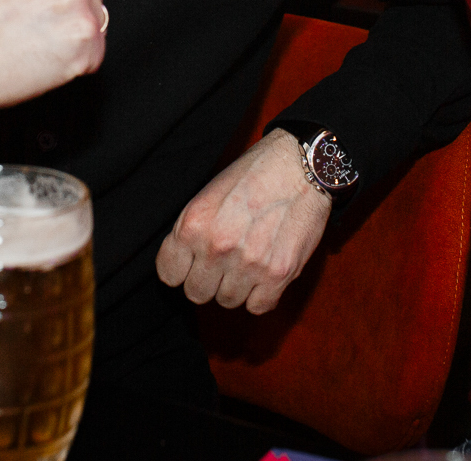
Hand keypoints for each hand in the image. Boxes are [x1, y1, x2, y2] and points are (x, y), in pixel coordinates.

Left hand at [156, 129, 331, 313]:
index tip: (193, 263)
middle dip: (208, 280)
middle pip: (197, 293)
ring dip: (236, 286)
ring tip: (249, 261)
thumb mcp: (209, 194)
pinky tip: (265, 273)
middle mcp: (217, 247)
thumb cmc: (254, 174)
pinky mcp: (278, 273)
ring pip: (227, 301)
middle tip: (224, 262)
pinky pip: (258, 306)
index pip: (168, 275)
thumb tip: (183, 265)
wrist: (301, 164)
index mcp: (194, 224)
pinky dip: (261, 295)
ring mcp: (248, 263)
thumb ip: (192, 231)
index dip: (182, 269)